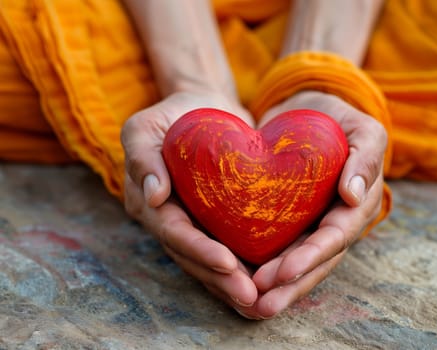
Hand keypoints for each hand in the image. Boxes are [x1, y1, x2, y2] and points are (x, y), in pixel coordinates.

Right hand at [121, 92, 259, 308]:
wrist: (203, 106)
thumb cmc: (173, 114)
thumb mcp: (145, 127)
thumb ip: (143, 157)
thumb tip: (153, 194)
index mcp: (147, 203)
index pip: (173, 233)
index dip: (199, 251)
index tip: (227, 264)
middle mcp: (168, 220)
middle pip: (193, 257)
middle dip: (220, 280)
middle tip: (251, 297)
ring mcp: (193, 223)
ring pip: (210, 261)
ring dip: (233, 283)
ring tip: (261, 302)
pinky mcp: (216, 221)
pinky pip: (228, 247)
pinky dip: (243, 268)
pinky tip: (267, 283)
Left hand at [234, 90, 386, 318]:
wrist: (307, 111)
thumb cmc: (338, 117)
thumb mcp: (362, 129)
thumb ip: (366, 158)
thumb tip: (353, 196)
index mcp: (357, 205)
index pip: (335, 237)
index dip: (310, 258)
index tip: (282, 273)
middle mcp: (336, 222)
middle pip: (316, 262)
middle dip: (290, 285)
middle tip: (260, 304)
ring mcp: (312, 224)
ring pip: (297, 262)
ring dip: (277, 287)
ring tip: (250, 305)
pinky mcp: (290, 220)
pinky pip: (279, 247)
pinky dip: (265, 266)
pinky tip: (243, 281)